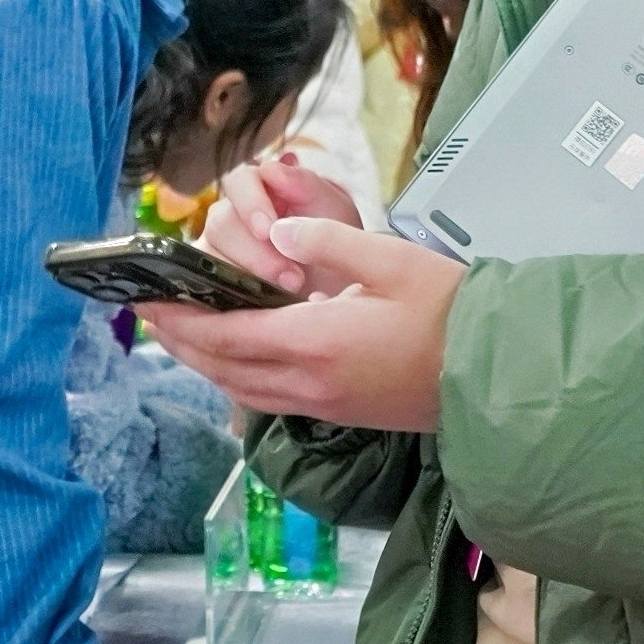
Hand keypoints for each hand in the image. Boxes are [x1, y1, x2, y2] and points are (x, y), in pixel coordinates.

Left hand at [146, 219, 464, 431]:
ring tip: (183, 331)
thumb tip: (276, 231)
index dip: (178, 318)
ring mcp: (324, 405)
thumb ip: (328, 241)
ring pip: (241, 388)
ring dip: (205, 361)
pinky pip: (268, 399)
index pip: (224, 334)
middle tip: (150, 312)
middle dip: (179, 340)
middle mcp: (309, 383)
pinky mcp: (340, 412)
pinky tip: (237, 355)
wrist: (499, 373)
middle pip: (221, 367)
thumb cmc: (452, 313)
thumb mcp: (392, 260)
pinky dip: (237, 377)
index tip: (144, 299)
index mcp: (315, 342)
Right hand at [199, 153, 365, 295]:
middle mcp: (233, 217)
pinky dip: (226, 298)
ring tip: (284, 296)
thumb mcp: (335, 212)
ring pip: (209, 257)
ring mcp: (219, 253)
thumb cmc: (338, 246)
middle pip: (220, 221)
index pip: (239, 181)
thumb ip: (306, 184)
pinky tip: (253, 310)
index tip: (269, 230)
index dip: (250, 203)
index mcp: (261, 190)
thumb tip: (272, 170)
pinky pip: (203, 288)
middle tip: (292, 277)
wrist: (347, 298)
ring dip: (245, 278)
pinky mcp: (213, 286)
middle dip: (255, 252)